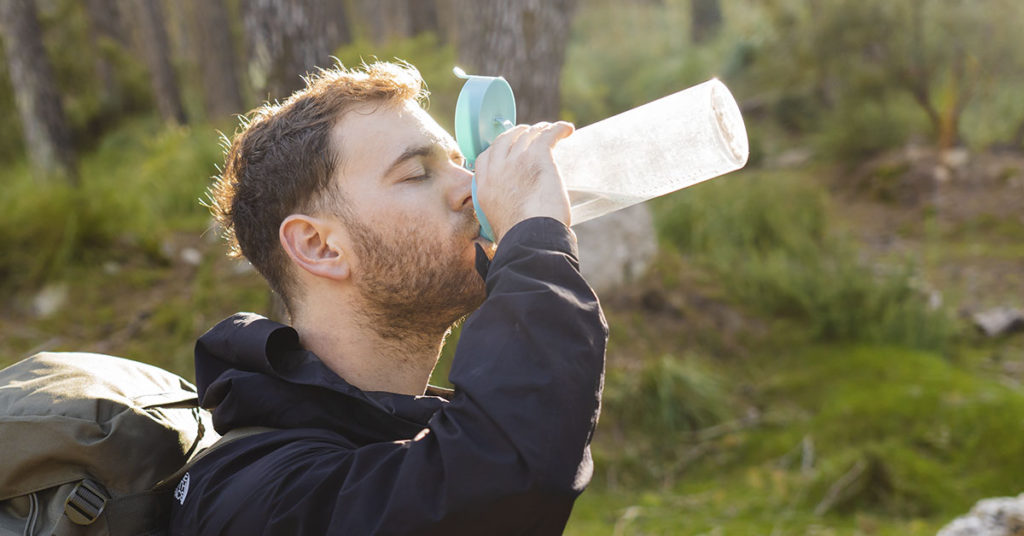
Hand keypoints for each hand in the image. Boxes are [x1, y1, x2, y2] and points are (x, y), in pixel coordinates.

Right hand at [473, 121, 574, 242]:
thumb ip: (504, 213)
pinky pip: (547, 134)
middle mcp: (497, 169)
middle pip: (504, 139)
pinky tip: (567, 129)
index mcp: (485, 186)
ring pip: (527, 134)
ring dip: (539, 129)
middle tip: (529, 133)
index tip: (508, 149)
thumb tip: (518, 220)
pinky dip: (558, 129)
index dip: (497, 149)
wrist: (530, 236)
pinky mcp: (537, 156)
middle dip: (516, 133)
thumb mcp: (499, 223)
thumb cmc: (520, 237)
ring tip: (550, 130)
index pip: (486, 157)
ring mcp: (516, 160)